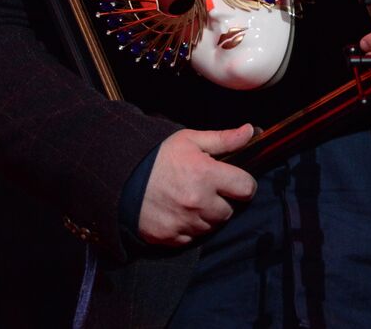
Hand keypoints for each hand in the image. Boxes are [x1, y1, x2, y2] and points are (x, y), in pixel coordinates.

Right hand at [137, 124, 258, 245]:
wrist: (119, 176)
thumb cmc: (157, 155)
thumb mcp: (190, 140)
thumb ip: (224, 139)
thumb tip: (251, 131)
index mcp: (206, 175)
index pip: (246, 189)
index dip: (244, 184)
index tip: (236, 181)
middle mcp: (197, 202)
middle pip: (228, 211)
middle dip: (223, 201)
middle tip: (209, 190)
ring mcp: (182, 222)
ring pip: (211, 227)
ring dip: (207, 217)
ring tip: (193, 201)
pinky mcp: (167, 236)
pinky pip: (191, 238)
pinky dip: (189, 229)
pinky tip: (180, 213)